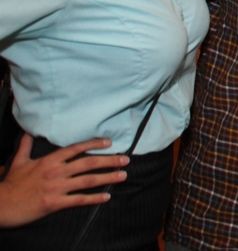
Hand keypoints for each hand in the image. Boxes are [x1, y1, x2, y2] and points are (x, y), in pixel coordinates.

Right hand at [0, 135, 127, 227]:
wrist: (2, 205)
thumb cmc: (11, 183)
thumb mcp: (18, 161)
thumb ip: (26, 146)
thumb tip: (28, 132)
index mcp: (49, 160)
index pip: (76, 149)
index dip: (93, 144)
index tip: (109, 143)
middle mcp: (56, 172)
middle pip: (88, 163)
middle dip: (109, 160)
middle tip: (126, 159)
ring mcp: (57, 188)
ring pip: (88, 181)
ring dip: (108, 177)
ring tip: (123, 175)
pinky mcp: (55, 203)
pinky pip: (79, 200)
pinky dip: (94, 198)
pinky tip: (107, 197)